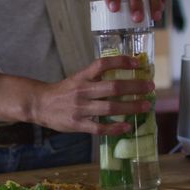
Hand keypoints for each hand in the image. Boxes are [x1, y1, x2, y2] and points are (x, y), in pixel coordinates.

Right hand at [0, 56, 154, 135]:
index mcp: (82, 77)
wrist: (39, 104)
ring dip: (131, 107)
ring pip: (110, 108)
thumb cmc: (62, 92)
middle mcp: (82, 91)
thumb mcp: (77, 78)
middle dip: (134, 87)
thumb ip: (96, 77)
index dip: (122, 62)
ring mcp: (81, 109)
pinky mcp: (78, 124)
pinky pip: (100, 128)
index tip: (138, 63)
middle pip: (113, 88)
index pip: (103, 64)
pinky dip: (115, 128)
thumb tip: (123, 76)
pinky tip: (128, 127)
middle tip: (150, 87)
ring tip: (146, 105)